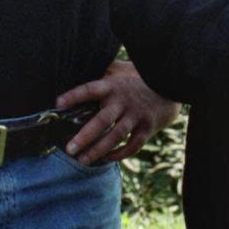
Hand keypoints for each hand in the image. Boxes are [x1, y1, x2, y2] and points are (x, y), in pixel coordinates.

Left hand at [55, 60, 180, 165]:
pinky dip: (120, 154)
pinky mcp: (147, 127)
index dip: (74, 95)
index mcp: (113, 85)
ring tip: (82, 159)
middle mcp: (124, 101)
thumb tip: (77, 68)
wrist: (170, 86)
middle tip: (69, 149)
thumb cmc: (136, 78)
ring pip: (116, 136)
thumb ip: (101, 72)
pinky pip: (133, 145)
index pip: (90, 89)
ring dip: (99, 150)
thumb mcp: (119, 69)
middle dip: (85, 136)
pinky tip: (106, 158)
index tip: (58, 103)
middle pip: (103, 120)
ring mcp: (136, 115)